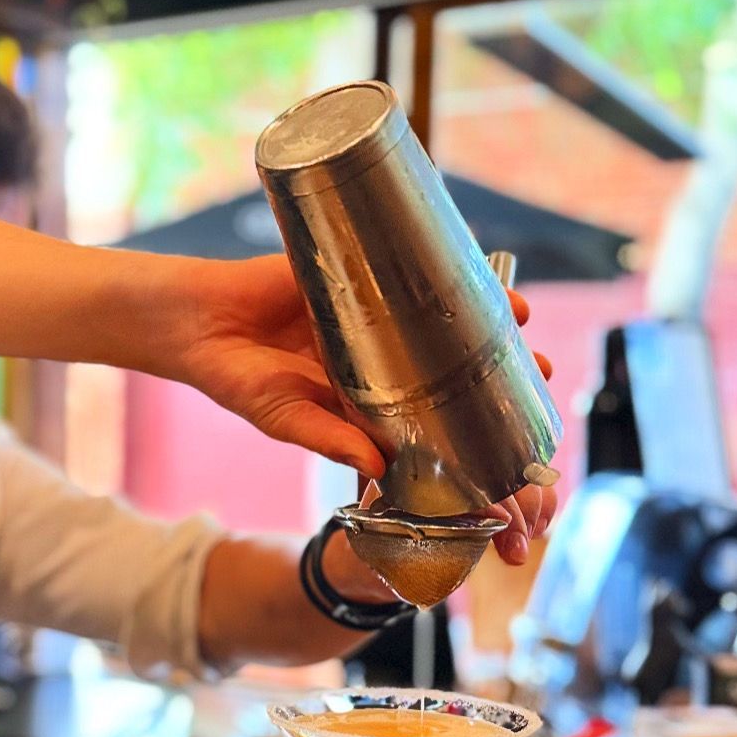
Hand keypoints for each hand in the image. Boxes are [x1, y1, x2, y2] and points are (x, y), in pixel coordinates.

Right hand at [164, 261, 560, 516]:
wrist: (197, 322)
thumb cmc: (236, 379)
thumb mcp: (286, 418)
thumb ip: (332, 440)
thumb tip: (379, 467)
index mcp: (367, 395)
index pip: (432, 409)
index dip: (472, 420)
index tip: (514, 432)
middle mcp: (377, 354)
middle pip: (448, 359)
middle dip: (494, 366)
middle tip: (539, 371)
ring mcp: (369, 313)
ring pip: (438, 314)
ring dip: (482, 315)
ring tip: (522, 318)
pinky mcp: (355, 275)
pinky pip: (407, 269)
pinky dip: (444, 269)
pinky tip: (476, 273)